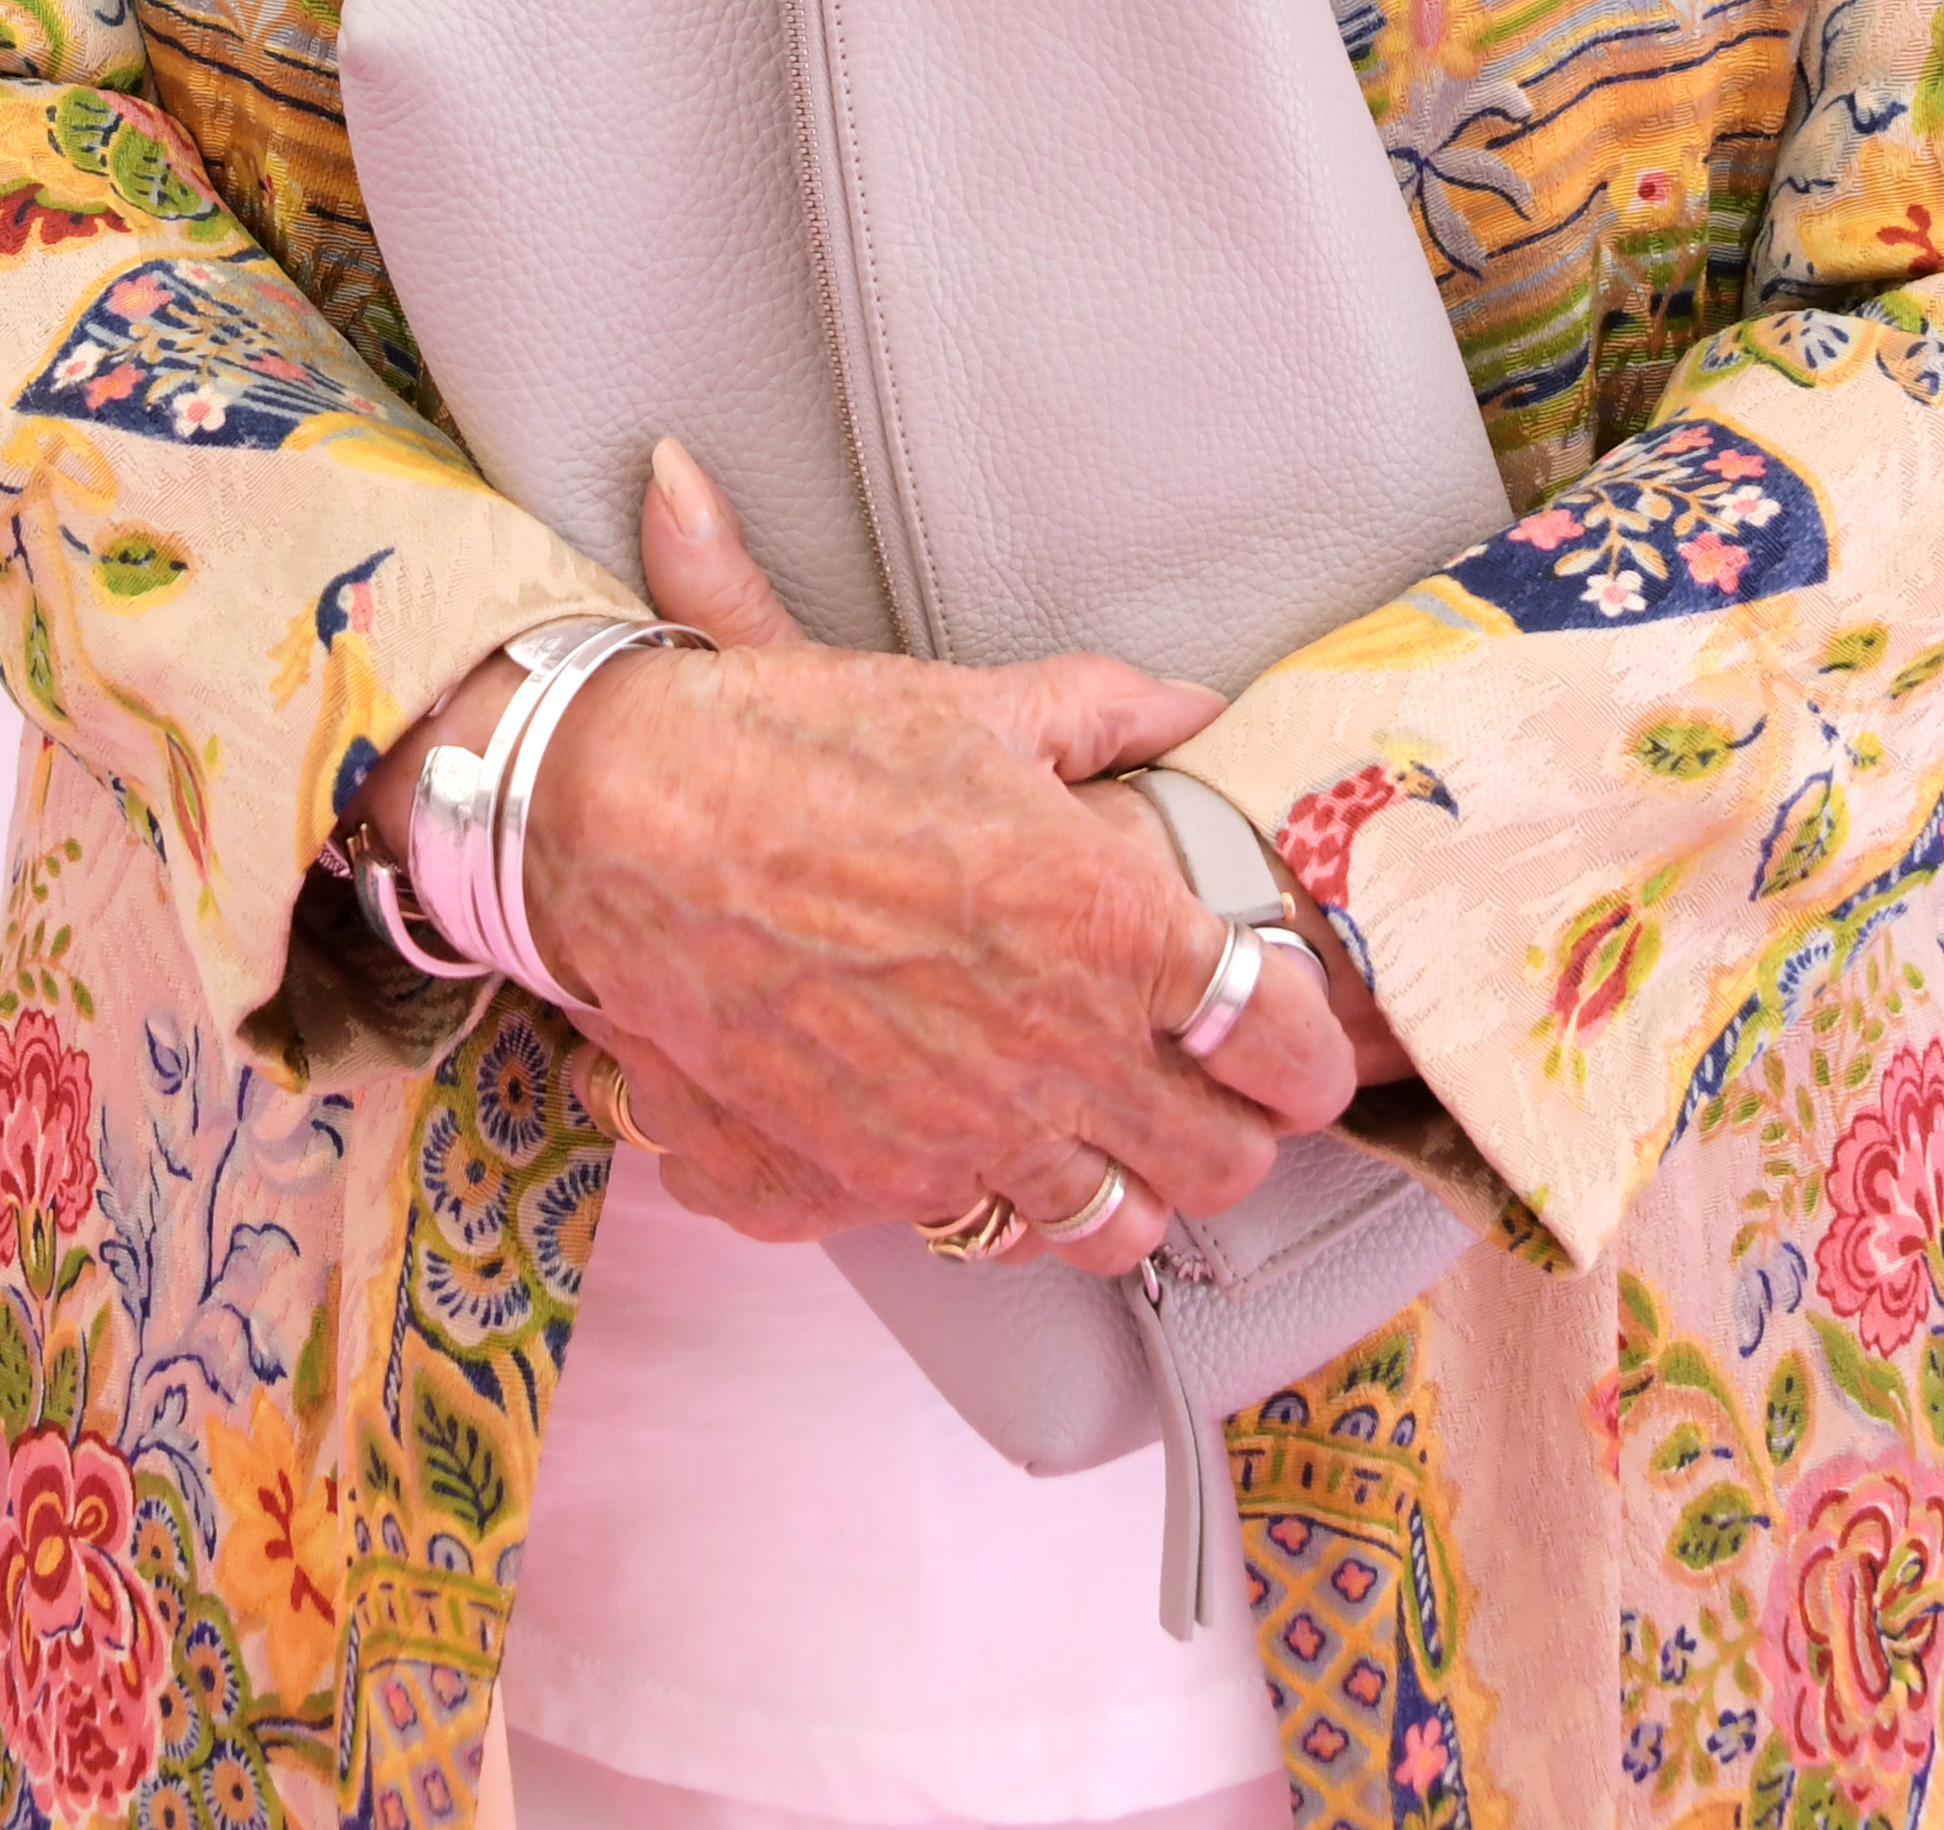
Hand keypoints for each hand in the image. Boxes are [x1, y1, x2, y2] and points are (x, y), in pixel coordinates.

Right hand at [429, 442, 1362, 1267]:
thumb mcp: (974, 705)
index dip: (1312, 1053)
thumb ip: (1103, 714)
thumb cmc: (804, 748)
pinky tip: (993, 1144)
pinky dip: (1011, 1204)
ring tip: (1110, 1130)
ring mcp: (968, 1136)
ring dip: (1132, 1185)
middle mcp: (1060, 1053)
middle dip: (1238, 1133)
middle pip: (1225, 1165)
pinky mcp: (878, 1184)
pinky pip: (993, 1237)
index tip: (1300, 1044)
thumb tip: (1188, 706)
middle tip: (1216, 1090)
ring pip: (1120, 1231)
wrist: (632, 829)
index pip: (1285, 1042)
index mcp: (1112, 926)